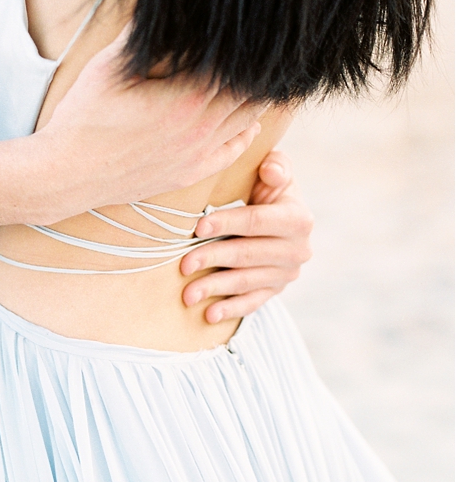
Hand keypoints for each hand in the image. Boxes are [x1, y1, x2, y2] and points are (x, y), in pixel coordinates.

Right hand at [0, 28, 265, 229]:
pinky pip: (234, 151)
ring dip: (255, 98)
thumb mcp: (107, 67)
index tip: (248, 29)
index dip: (249, 48)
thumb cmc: (83, 119)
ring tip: (255, 76)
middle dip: (258, 70)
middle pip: (252, 93)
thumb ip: (142, 36)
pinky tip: (244, 118)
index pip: (240, 67)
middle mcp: (202, 128)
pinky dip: (247, 131)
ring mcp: (199, 155)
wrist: (66, 174)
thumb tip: (165, 6)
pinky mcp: (190, 173)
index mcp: (187, 97)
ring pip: (248, 121)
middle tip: (259, 50)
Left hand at [180, 150, 312, 322]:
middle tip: (183, 264)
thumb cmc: (267, 186)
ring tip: (187, 295)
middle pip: (248, 255)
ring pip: (247, 282)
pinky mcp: (275, 290)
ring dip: (215, 289)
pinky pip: (253, 303)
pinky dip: (231, 309)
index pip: (257, 221)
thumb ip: (277, 166)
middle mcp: (298, 249)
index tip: (198, 228)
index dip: (227, 223)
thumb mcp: (276, 171)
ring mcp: (286, 273)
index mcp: (297, 218)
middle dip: (213, 259)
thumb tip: (270, 170)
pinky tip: (208, 315)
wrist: (277, 214)